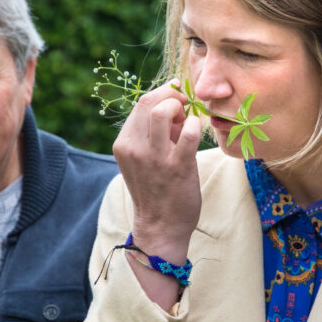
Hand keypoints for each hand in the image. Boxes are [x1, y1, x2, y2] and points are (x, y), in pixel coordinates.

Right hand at [112, 84, 203, 262]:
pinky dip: (195, 125)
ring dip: (180, 107)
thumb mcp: (145, 159)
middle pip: (149, 101)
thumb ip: (156, 133)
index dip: (163, 94)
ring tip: (188, 120)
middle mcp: (134, 148)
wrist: (160, 227)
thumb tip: (176, 108)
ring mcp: (154, 158)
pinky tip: (197, 130)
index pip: (141, 103)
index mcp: (124, 143)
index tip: (178, 99)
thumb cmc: (157, 191)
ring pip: (162, 111)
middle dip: (172, 95)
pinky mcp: (176, 167)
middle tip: (186, 105)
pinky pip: (188, 134)